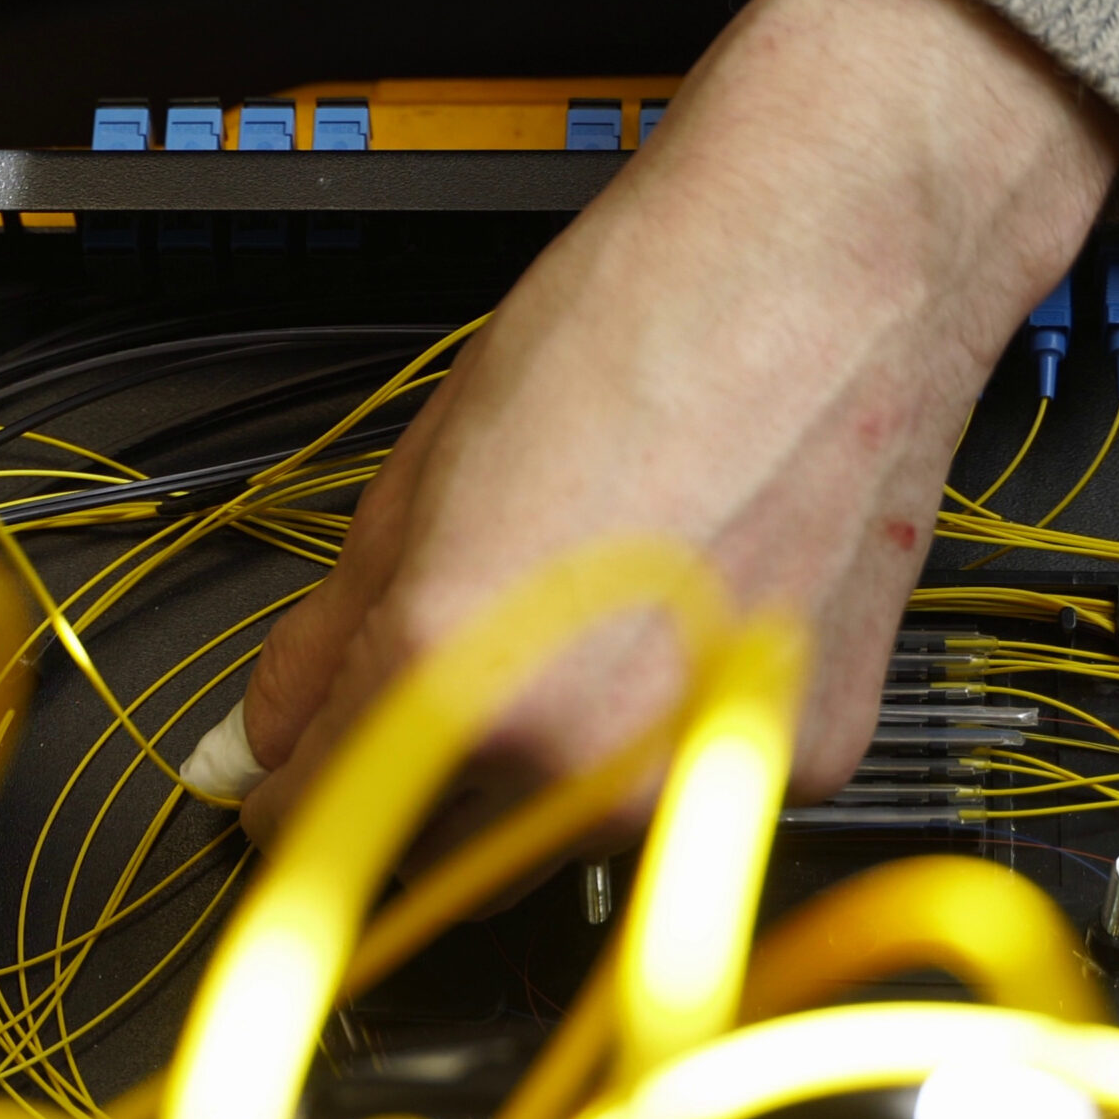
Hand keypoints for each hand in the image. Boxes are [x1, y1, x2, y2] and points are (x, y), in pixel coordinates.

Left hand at [235, 0, 1118, 853]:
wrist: (844, 258)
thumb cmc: (642, 327)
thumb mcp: (423, 469)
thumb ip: (332, 629)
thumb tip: (275, 721)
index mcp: (451, 681)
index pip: (317, 820)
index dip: (287, 797)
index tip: (286, 788)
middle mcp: (577, 756)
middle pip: (443, 860)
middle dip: (418, 796)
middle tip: (441, 686)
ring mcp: (703, 770)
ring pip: (570, 841)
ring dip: (546, 778)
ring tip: (585, 624)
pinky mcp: (810, 758)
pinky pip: (694, 791)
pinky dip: (672, 740)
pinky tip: (684, 625)